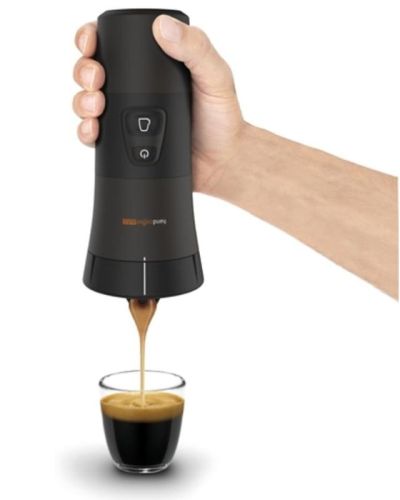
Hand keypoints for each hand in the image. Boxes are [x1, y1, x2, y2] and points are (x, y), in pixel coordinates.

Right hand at [73, 15, 243, 192]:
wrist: (222, 165)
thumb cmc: (223, 120)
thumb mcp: (215, 77)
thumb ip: (196, 49)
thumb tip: (162, 26)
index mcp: (152, 66)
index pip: (113, 44)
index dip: (92, 39)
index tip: (90, 43)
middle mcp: (135, 90)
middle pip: (92, 71)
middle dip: (83, 71)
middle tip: (95, 81)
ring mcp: (127, 119)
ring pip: (88, 103)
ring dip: (81, 101)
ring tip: (96, 107)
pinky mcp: (125, 146)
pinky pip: (95, 137)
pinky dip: (85, 132)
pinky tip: (92, 131)